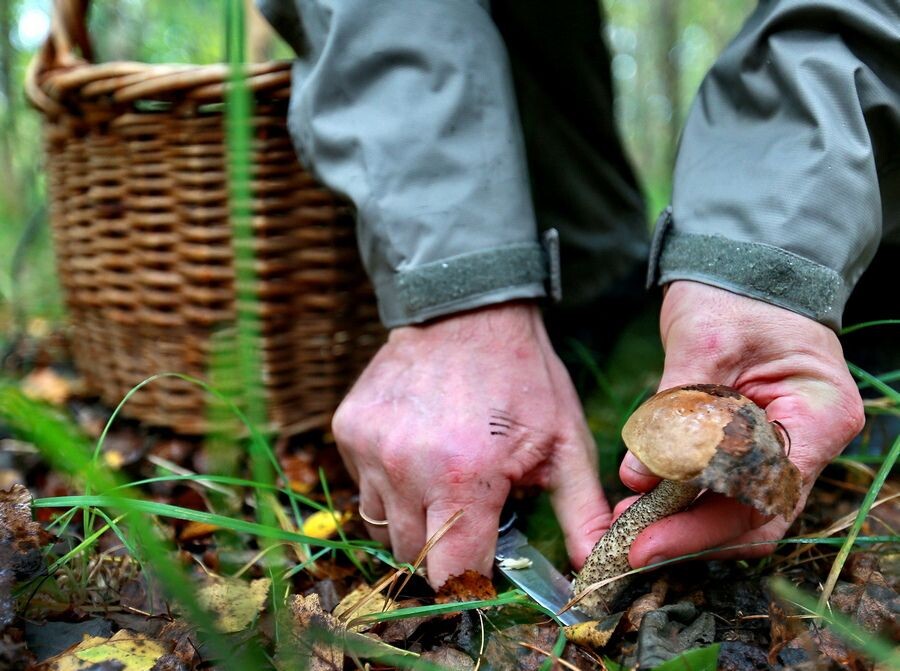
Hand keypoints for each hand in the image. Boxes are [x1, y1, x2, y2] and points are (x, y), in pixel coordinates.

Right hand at [332, 301, 609, 586]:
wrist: (467, 310)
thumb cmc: (523, 377)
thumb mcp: (565, 442)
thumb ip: (581, 512)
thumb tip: (595, 570)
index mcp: (464, 477)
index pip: (452, 575)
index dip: (471, 585)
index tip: (486, 574)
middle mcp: (405, 467)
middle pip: (415, 557)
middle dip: (446, 549)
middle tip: (474, 510)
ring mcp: (369, 448)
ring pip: (384, 526)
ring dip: (416, 519)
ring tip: (446, 477)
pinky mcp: (348, 430)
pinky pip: (364, 488)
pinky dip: (391, 486)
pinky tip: (418, 452)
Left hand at [618, 281, 864, 567]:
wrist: (743, 268)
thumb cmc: (733, 295)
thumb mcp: (701, 346)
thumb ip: (673, 414)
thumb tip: (637, 479)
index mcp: (819, 415)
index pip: (762, 496)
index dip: (703, 528)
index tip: (646, 540)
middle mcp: (812, 440)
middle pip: (755, 515)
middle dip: (691, 536)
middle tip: (631, 545)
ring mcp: (787, 445)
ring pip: (741, 510)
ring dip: (686, 523)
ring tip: (630, 523)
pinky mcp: (754, 444)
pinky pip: (725, 486)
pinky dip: (687, 499)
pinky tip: (645, 501)